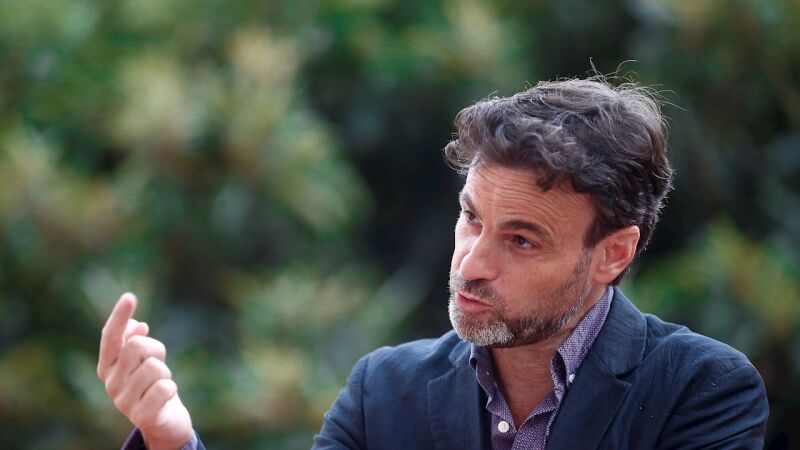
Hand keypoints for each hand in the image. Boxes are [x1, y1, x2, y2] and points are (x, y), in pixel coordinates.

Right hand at [97, 293, 192, 449]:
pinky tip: (165, 399)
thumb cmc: (151, 384)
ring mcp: (123, 401)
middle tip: (157, 363)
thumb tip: (138, 325)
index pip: (111, 337)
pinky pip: (165, 387)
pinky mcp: (141, 416)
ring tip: (160, 384)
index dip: (119, 316)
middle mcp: (110, 383)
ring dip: (165, 373)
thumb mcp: (143, 360)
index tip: (129, 296)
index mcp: (106, 366)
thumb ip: (135, 340)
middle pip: (137, 346)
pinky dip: (171, 389)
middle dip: (154, 349)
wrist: (162, 421)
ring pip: (154, 367)